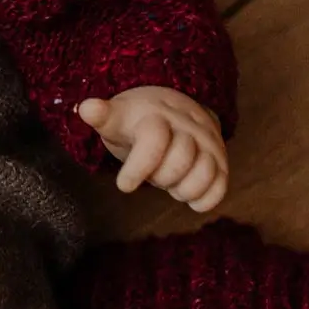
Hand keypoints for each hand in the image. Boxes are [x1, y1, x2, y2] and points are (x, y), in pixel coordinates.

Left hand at [78, 86, 228, 211]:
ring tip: (170, 182)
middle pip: (179, 162)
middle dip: (161, 177)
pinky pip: (220, 188)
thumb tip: (86, 108)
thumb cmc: (138, 121)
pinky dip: (204, 199)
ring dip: (183, 189)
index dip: (138, 168)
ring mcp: (208, 143)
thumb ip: (101, 116)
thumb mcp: (117, 117)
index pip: (153, 141)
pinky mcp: (221, 161)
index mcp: (157, 115)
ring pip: (204, 175)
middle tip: (152, 173)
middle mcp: (188, 127)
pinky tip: (189, 197)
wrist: (174, 112)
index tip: (123, 186)